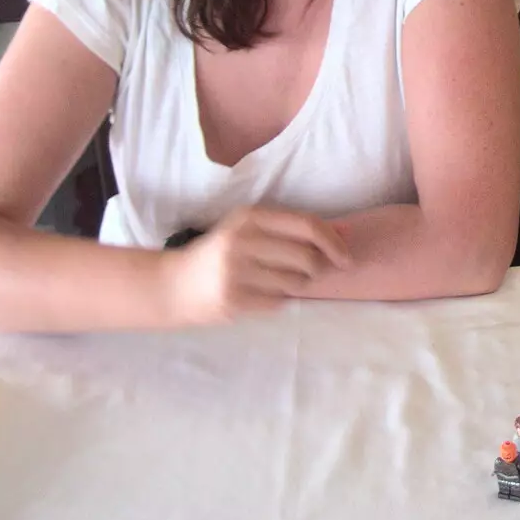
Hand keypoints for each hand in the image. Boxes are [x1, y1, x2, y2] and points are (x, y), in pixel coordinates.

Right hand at [160, 207, 350, 323]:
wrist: (173, 286)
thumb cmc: (221, 254)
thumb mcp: (253, 230)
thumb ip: (296, 229)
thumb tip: (347, 233)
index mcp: (250, 217)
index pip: (307, 226)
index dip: (334, 242)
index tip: (346, 256)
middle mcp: (243, 240)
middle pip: (307, 257)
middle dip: (317, 268)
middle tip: (310, 272)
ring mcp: (236, 272)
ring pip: (296, 282)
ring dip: (298, 285)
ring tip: (279, 281)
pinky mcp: (233, 300)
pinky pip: (279, 302)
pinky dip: (279, 300)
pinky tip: (261, 293)